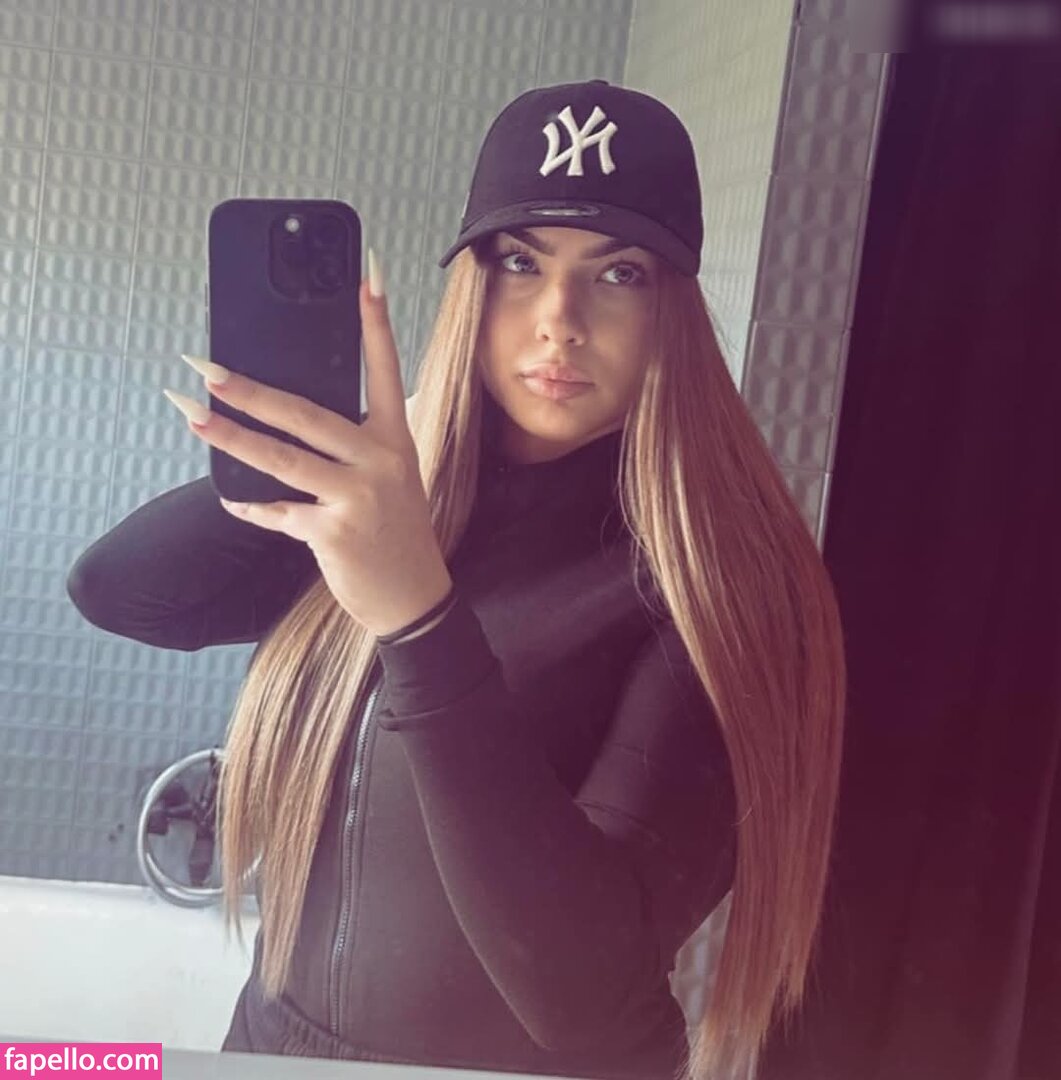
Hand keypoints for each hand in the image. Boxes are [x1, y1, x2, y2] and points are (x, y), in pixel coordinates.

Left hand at [162, 252, 452, 638]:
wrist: (414, 596)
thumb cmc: (396, 529)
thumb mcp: (390, 476)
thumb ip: (352, 444)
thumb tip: (287, 412)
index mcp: (396, 438)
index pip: (385, 369)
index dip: (376, 322)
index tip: (366, 274)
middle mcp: (380, 461)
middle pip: (307, 414)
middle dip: (251, 388)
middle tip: (205, 365)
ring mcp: (358, 497)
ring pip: (281, 459)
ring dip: (229, 436)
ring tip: (191, 414)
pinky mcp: (334, 533)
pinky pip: (278, 512)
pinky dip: (252, 507)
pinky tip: (234, 500)